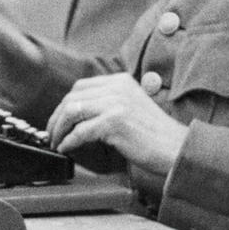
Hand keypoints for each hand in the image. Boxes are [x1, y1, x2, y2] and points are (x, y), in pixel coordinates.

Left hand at [45, 72, 186, 178]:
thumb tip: (78, 113)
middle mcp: (117, 87)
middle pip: (73, 97)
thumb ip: (109, 103)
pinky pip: (80, 131)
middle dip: (57, 116)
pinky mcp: (114, 122)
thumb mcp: (132, 106)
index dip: (65, 104)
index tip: (58, 119)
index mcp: (121, 81)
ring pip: (72, 111)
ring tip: (56, 141)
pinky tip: (66, 148)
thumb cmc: (155, 135)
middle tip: (51, 133)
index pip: (82, 86)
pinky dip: (69, 141)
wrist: (177, 148)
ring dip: (59, 128)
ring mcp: (116, 103)